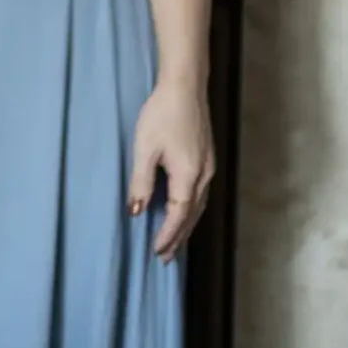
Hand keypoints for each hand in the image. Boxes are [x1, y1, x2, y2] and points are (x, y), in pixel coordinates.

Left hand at [128, 77, 215, 262]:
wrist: (185, 88)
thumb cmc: (161, 115)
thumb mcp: (144, 149)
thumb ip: (141, 182)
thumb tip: (138, 211)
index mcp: (188, 176)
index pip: (179, 216)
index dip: (168, 235)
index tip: (156, 252)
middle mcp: (204, 176)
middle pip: (192, 216)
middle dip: (179, 237)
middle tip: (166, 258)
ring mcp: (208, 168)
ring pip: (199, 206)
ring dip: (187, 226)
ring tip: (175, 242)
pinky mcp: (207, 159)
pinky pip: (200, 194)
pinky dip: (192, 210)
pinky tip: (185, 212)